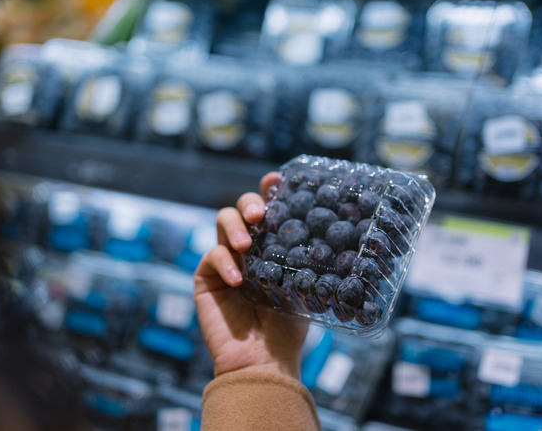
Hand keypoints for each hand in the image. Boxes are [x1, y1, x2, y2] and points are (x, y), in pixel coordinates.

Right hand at [194, 172, 307, 379]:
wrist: (264, 362)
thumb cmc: (288, 328)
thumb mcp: (306, 288)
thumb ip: (309, 259)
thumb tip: (337, 231)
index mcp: (272, 246)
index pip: (269, 209)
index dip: (270, 189)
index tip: (277, 178)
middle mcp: (248, 248)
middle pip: (241, 208)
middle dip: (249, 203)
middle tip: (261, 214)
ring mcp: (224, 261)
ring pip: (222, 222)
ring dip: (234, 227)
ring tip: (247, 244)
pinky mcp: (205, 278)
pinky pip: (210, 257)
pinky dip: (224, 263)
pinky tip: (239, 278)